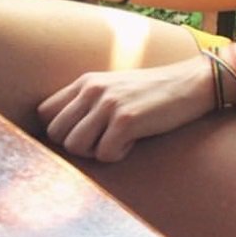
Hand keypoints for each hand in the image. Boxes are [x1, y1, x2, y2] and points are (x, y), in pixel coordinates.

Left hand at [38, 56, 215, 162]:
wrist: (190, 84)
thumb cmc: (152, 92)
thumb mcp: (113, 87)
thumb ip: (87, 102)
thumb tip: (60, 133)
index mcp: (86, 82)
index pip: (45, 113)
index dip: (59, 131)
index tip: (81, 136)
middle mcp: (93, 90)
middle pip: (56, 133)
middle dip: (76, 146)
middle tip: (101, 142)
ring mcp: (109, 104)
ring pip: (76, 146)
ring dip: (95, 152)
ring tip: (117, 141)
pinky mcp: (127, 120)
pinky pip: (104, 154)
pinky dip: (118, 155)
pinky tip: (133, 142)